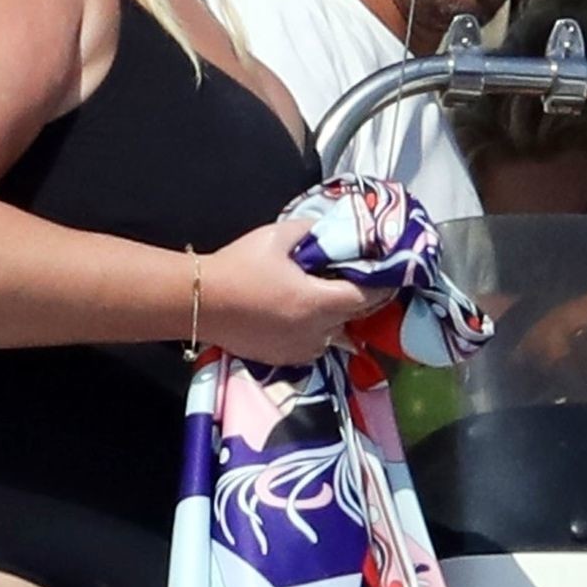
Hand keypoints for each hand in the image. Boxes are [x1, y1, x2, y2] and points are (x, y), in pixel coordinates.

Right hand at [201, 220, 386, 365]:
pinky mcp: (282, 358)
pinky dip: (314, 332)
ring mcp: (298, 349)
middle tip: (356, 280)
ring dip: (335, 319)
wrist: (199, 301)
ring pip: (333, 335)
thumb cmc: (238, 267)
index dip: (380, 286)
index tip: (387, 274)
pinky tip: (300, 316)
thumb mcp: (275, 237)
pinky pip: (312, 346)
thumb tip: (328, 228)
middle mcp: (314, 332)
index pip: (366, 298)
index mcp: (317, 302)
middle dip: (358, 300)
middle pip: (352, 318)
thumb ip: (309, 230)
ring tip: (325, 299)